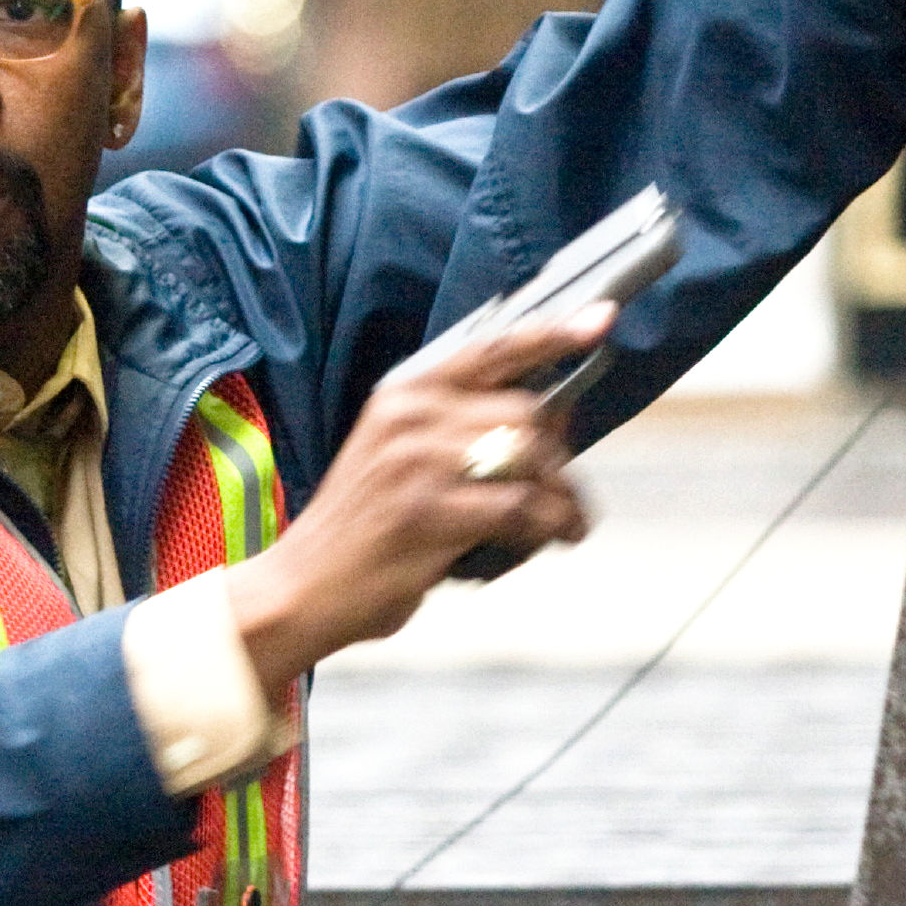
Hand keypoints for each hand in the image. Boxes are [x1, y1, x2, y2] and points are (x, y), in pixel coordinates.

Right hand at [221, 303, 614, 702]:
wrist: (304, 586)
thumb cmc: (364, 526)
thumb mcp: (399, 453)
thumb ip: (461, 426)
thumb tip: (552, 417)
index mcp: (404, 391)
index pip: (492, 348)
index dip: (552, 333)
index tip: (600, 319)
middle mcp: (409, 416)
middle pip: (526, 411)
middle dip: (560, 455)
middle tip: (564, 491)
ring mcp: (417, 464)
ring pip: (530, 458)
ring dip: (563, 496)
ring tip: (565, 523)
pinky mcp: (428, 515)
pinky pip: (520, 508)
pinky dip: (550, 527)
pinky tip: (551, 539)